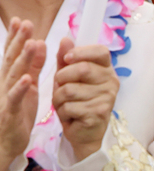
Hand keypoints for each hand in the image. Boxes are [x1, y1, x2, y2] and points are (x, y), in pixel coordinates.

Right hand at [0, 20, 44, 170]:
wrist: (3, 142)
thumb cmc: (16, 112)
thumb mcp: (28, 86)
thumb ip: (33, 66)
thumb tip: (39, 43)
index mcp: (9, 77)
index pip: (11, 53)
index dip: (15, 37)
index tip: (21, 20)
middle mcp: (4, 83)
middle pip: (11, 59)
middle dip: (18, 41)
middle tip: (25, 23)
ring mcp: (5, 96)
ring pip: (14, 75)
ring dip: (22, 59)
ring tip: (31, 44)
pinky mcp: (10, 111)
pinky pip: (15, 98)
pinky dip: (20, 87)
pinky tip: (27, 78)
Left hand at [53, 36, 119, 164]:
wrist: (82, 132)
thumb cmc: (74, 100)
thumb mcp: (67, 77)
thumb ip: (65, 59)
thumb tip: (65, 39)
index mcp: (105, 69)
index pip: (100, 51)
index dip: (80, 52)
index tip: (66, 58)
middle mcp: (111, 82)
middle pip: (82, 69)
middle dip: (61, 78)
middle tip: (60, 86)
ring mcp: (107, 98)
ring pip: (70, 89)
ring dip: (58, 97)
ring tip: (64, 103)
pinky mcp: (98, 114)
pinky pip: (69, 106)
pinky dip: (62, 110)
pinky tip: (69, 115)